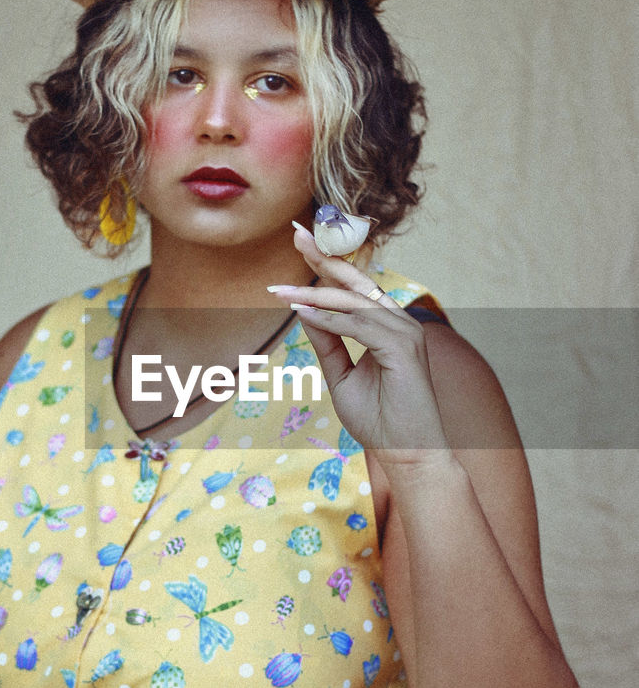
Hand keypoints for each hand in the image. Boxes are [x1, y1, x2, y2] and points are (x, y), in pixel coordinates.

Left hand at [268, 223, 449, 462]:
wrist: (408, 454)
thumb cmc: (380, 419)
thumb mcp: (342, 376)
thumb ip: (328, 342)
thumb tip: (304, 310)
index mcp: (388, 325)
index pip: (354, 288)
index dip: (326, 264)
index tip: (300, 241)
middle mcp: (400, 322)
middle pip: (357, 281)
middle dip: (324, 257)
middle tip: (296, 233)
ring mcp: (406, 333)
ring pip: (353, 303)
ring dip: (314, 295)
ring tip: (280, 291)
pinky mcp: (405, 348)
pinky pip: (360, 327)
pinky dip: (331, 319)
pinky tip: (304, 313)